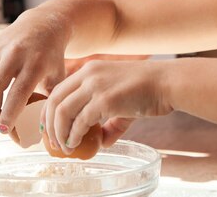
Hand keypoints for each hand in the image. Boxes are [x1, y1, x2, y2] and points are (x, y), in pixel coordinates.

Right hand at [0, 9, 66, 134]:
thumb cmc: (52, 57)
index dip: (9, 114)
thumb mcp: (58, 76)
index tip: (7, 130)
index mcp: (36, 62)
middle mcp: (16, 54)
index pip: (18, 93)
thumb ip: (50, 101)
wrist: (43, 25)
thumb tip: (41, 132)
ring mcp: (0, 50)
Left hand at [41, 59, 172, 154]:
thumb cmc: (149, 90)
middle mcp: (89, 74)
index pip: (59, 90)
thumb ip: (110, 121)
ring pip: (62, 111)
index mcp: (90, 69)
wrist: (167, 83)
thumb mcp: (122, 100)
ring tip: (64, 147)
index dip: (50, 111)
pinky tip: (76, 144)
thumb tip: (101, 142)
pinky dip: (74, 135)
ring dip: (59, 133)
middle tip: (52, 142)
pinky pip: (80, 121)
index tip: (51, 128)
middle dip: (49, 125)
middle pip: (55, 100)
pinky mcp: (105, 100)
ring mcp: (96, 86)